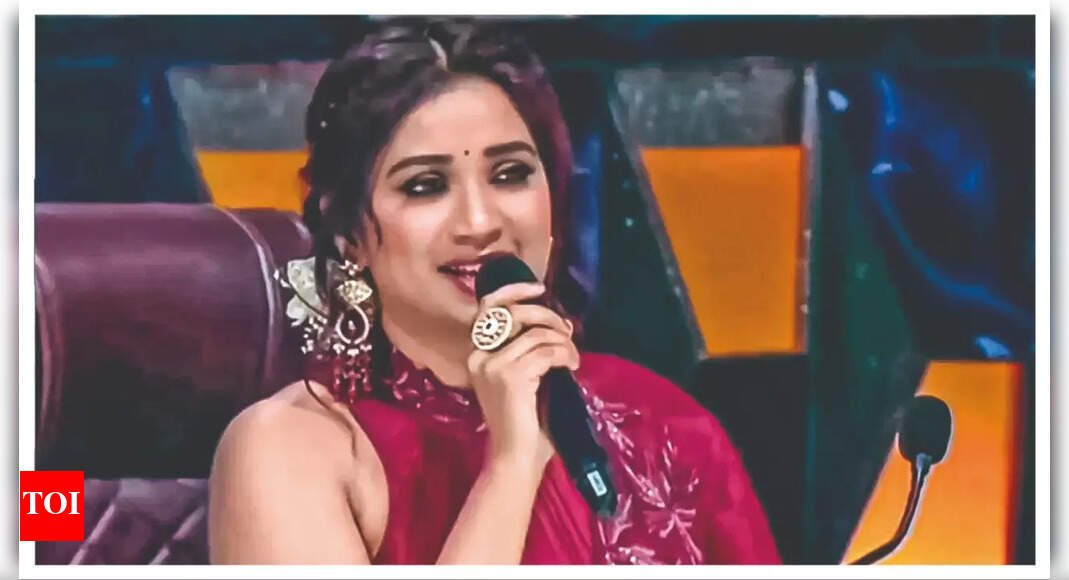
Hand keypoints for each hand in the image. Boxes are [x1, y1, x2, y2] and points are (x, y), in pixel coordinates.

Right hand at [466, 282, 578, 470]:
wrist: (516, 456)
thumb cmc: (523, 422)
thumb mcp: (523, 377)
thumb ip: (530, 349)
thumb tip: (558, 322)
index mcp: (477, 354)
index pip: (488, 307)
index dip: (513, 291)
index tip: (539, 288)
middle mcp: (479, 355)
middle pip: (516, 313)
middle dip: (548, 316)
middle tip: (567, 332)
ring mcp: (493, 365)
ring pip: (537, 333)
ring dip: (562, 342)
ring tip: (572, 358)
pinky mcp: (511, 375)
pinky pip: (546, 351)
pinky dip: (564, 354)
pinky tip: (571, 366)